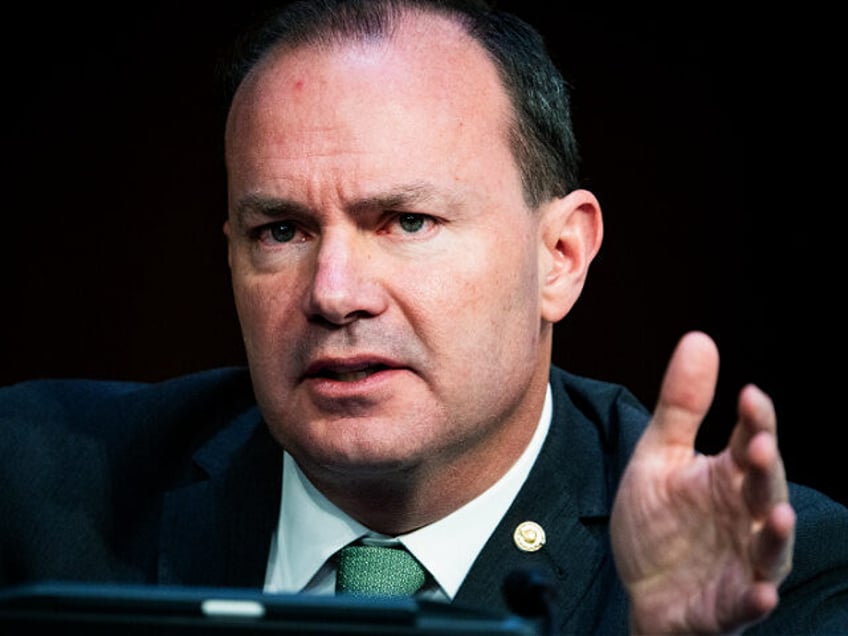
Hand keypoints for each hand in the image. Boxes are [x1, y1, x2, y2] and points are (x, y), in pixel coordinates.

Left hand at [610, 331, 794, 634]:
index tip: (749, 395)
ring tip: (775, 515)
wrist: (641, 587)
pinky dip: (753, 599)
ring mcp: (740, 563)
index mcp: (726, 478)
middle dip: (763, 470)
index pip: (747, 443)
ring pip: (768, 549)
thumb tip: (699, 338)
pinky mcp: (726, 606)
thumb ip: (680, 406)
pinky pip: (744, 604)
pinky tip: (759, 592)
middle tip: (756, 446)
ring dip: (774, 534)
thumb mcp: (658, 457)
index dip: (754, 421)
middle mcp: (743, 517)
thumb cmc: (659, 521)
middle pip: (762, 490)